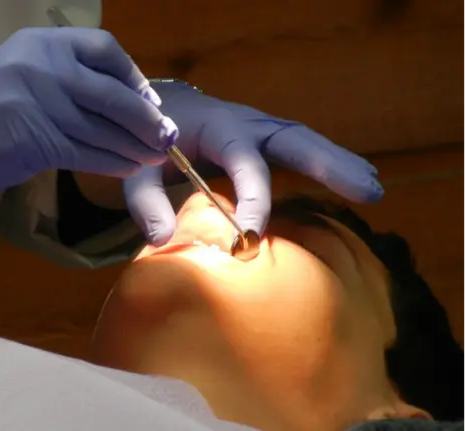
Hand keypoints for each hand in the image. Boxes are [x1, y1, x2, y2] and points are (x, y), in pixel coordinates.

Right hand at [0, 27, 176, 194]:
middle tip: (167, 137)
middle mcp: (43, 66)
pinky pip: (87, 153)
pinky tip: (128, 169)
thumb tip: (129, 98)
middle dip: (145, 120)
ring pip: (102, 129)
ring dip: (133, 147)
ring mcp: (38, 103)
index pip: (104, 49)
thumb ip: (69, 75)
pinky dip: (112, 163)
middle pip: (111, 94)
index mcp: (43, 42)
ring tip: (154, 158)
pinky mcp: (36, 142)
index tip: (150, 101)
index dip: (134, 77)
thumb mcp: (24, 70)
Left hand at [124, 80, 383, 245]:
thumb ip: (146, 202)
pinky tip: (358, 181)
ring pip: (306, 142)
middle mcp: (246, 123)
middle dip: (329, 164)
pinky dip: (330, 164)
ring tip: (373, 189)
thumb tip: (162, 241)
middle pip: (293, 139)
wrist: (156, 110)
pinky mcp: (266, 140)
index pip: (243, 162)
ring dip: (340, 164)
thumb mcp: (137, 168)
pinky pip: (301, 150)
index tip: (251, 235)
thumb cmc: (148, 140)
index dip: (252, 198)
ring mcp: (260, 129)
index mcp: (216, 127)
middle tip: (366, 190)